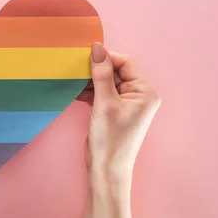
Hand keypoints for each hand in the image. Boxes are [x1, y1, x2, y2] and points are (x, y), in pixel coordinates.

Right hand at [78, 43, 160, 177]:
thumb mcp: (105, 103)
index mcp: (144, 92)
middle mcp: (138, 96)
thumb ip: (101, 74)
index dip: (106, 58)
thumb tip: (97, 48)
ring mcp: (125, 104)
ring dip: (90, 81)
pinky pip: (101, 93)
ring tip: (73, 80)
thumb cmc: (110, 139)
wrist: (106, 170)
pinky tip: (75, 91)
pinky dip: (89, 91)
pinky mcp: (113, 111)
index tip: (85, 56)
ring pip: (106, 82)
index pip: (125, 63)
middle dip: (96, 70)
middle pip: (115, 71)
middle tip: (76, 68)